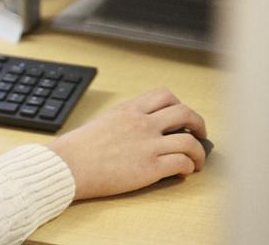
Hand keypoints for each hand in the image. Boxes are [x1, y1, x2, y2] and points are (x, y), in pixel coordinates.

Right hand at [47, 87, 207, 200]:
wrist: (68, 165)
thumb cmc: (79, 148)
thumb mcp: (103, 122)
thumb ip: (126, 121)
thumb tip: (143, 129)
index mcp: (129, 110)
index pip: (165, 96)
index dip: (179, 105)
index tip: (182, 118)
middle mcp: (141, 123)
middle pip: (185, 113)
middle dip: (198, 124)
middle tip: (199, 135)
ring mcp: (147, 145)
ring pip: (190, 141)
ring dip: (199, 152)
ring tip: (197, 161)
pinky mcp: (149, 167)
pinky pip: (182, 163)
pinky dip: (188, 168)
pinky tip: (183, 173)